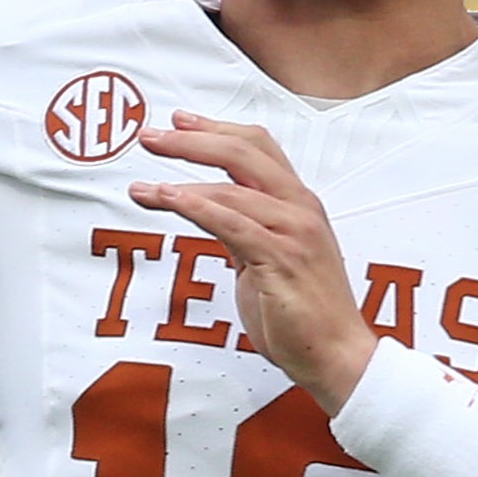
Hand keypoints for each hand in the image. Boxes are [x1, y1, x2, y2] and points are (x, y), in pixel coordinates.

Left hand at [131, 111, 375, 409]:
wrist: (336, 354)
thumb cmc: (304, 314)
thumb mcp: (270, 259)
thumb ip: (246, 231)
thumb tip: (213, 213)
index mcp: (299, 203)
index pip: (257, 148)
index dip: (216, 129)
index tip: (179, 122)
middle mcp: (299, 208)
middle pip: (242, 152)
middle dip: (191, 140)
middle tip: (151, 137)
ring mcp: (292, 231)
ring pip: (230, 188)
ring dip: (178, 184)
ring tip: (141, 189)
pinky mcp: (280, 258)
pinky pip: (231, 223)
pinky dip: (195, 206)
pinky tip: (168, 199)